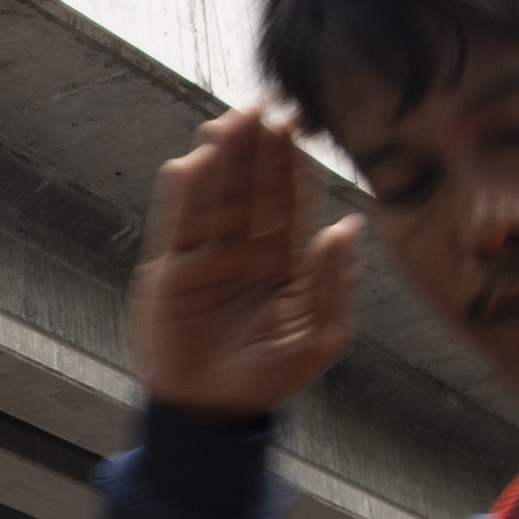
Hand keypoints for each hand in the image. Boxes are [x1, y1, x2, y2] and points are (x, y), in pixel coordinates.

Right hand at [132, 104, 364, 418]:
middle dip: (255, 148)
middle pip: (252, 188)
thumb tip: (347, 227)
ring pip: (215, 198)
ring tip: (225, 124)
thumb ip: (333, 284)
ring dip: (219, 162)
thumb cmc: (267, 379)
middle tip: (258, 106)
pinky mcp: (172, 271)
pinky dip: (183, 196)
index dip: (291, 163)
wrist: (210, 412)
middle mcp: (247, 251)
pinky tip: (190, 165)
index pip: (290, 201)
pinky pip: (178, 226)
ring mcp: (207, 258)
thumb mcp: (317, 339)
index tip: (294, 124)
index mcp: (286, 261)